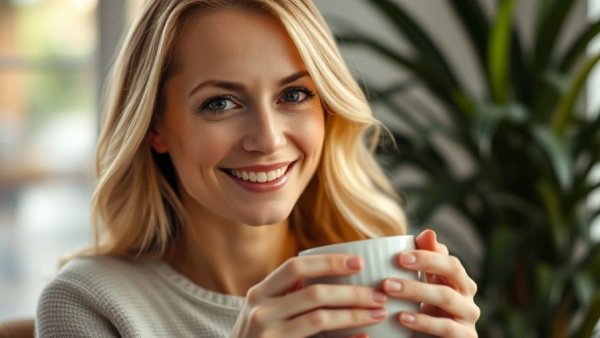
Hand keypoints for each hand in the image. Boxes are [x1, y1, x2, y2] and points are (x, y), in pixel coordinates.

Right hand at [229, 254, 387, 337]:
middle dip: (352, 292)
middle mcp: (261, 311)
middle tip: (379, 294)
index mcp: (260, 292)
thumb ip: (290, 294)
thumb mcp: (265, 309)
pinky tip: (364, 337)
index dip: (329, 262)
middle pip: (314, 293)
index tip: (359, 263)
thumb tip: (342, 277)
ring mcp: (269, 335)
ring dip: (354, 315)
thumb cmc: (259, 336)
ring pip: (319, 319)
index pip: (296, 267)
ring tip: (378, 313)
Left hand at [382, 229, 479, 336]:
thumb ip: (425, 261)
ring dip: (416, 291)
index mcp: (459, 279)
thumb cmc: (427, 310)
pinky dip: (423, 322)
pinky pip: (446, 327)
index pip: (449, 261)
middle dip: (422, 268)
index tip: (399, 256)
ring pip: (447, 298)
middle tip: (391, 270)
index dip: (427, 256)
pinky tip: (402, 317)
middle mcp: (468, 296)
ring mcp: (468, 317)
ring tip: (389, 290)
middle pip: (452, 273)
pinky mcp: (465, 337)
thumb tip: (428, 232)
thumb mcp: (425, 284)